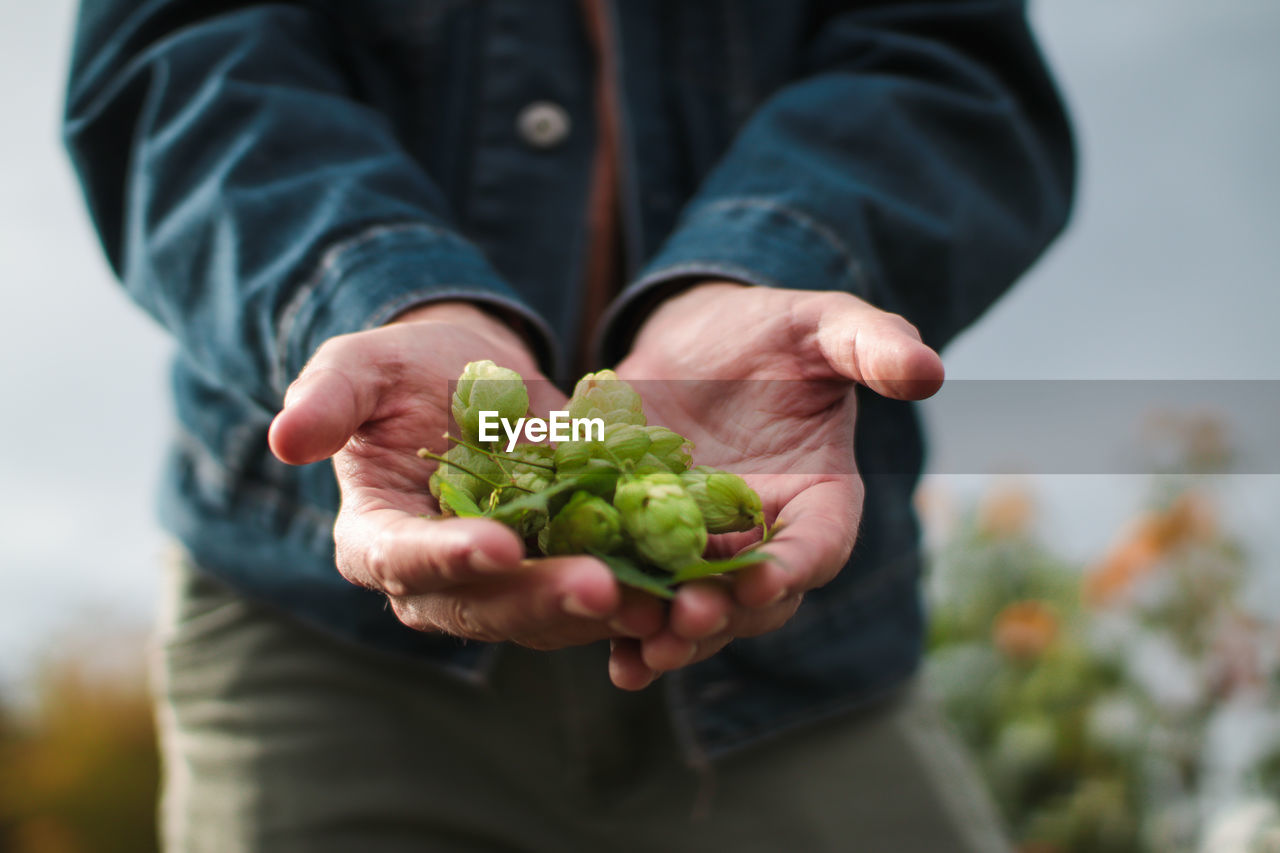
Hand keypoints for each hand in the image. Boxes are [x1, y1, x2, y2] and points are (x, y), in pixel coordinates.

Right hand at [268, 302, 662, 648]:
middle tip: (601, 588)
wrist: (474, 376)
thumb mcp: (363, 364)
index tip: (498, 544)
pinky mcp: (560, 570)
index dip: (446, 557)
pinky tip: (687, 581)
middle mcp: (439, 579)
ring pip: (548, 613)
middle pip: (484, 606)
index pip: (400, 560)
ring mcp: (504, 583)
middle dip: (542, 598)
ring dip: (604, 611)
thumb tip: (284, 440)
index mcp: (377, 537)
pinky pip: (599, 591)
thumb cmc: (406, 369)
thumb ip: (329, 397)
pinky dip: (640, 589)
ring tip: (659, 598)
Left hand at [607, 282, 943, 688]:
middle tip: (688, 620)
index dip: (796, 565)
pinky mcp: (646, 548)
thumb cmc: (772, 333)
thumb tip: (928, 370)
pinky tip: (611, 659)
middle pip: (753, 599)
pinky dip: (626, 630)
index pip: (820, 543)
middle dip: (724, 614)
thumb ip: (872, 344)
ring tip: (643, 648)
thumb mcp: (822, 325)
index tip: (762, 581)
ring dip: (672, 635)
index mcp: (821, 498)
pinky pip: (640, 596)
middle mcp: (765, 540)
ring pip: (695, 611)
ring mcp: (703, 551)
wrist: (693, 340)